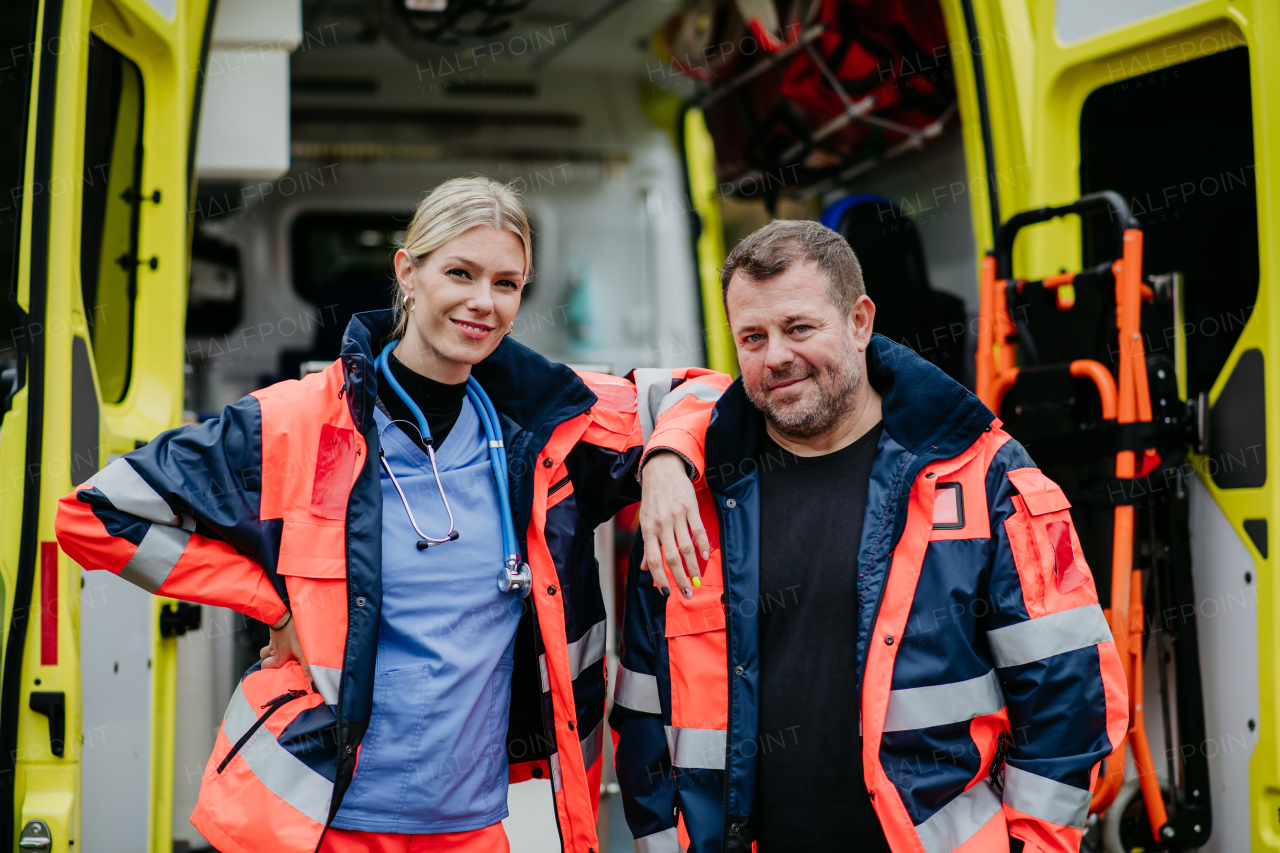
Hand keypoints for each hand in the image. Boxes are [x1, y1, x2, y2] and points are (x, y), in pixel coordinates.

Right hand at [260, 613, 313, 689]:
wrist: (285, 612)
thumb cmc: (294, 633)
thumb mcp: (304, 653)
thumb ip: (309, 670)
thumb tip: (315, 687)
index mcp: (278, 658)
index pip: (265, 668)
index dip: (268, 672)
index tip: (277, 674)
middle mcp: (272, 650)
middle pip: (263, 658)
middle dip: (268, 660)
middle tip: (279, 662)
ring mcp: (273, 639)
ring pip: (267, 647)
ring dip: (272, 649)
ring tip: (283, 650)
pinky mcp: (276, 629)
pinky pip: (273, 637)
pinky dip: (278, 638)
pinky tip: (287, 637)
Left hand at [639, 451, 709, 598]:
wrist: (661, 469)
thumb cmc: (653, 497)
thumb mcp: (645, 520)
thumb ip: (647, 545)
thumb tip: (643, 568)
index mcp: (648, 528)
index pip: (653, 559)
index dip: (660, 578)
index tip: (667, 592)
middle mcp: (661, 523)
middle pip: (671, 557)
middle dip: (680, 578)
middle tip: (688, 593)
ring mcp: (676, 515)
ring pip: (686, 547)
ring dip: (693, 567)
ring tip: (697, 580)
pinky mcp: (689, 507)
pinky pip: (697, 530)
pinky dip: (702, 545)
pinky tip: (704, 556)